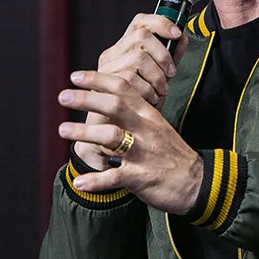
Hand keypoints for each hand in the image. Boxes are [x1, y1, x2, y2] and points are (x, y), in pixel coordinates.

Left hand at [58, 71, 201, 214]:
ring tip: (61, 130)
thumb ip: (135, 114)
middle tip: (62, 96)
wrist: (197, 182)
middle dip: (86, 99)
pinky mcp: (141, 177)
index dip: (98, 79)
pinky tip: (79, 182)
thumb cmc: (171, 154)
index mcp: (148, 115)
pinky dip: (95, 180)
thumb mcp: (157, 127)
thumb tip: (107, 101)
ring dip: (84, 132)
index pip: (123, 88)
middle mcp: (145, 129)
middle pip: (114, 105)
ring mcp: (143, 152)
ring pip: (111, 137)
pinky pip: (115, 177)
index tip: (75, 76)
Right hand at [98, 13, 188, 107]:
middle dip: (163, 54)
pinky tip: (151, 100)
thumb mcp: (157, 78)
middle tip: (170, 74)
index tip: (177, 35)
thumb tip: (182, 37)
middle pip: (141, 35)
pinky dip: (147, 90)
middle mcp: (112, 55)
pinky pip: (131, 78)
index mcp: (124, 49)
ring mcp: (106, 68)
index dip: (161, 22)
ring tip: (160, 92)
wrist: (117, 132)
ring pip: (138, 58)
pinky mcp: (103, 84)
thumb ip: (168, 58)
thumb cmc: (136, 105)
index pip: (140, 21)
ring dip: (156, 76)